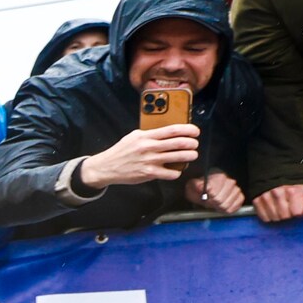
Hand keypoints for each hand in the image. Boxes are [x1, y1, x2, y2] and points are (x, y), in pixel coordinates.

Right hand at [79, 123, 198, 187]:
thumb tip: (169, 132)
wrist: (106, 167)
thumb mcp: (134, 136)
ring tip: (192, 155)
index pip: (173, 130)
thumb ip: (150, 134)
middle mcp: (149, 147)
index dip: (188, 129)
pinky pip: (171, 173)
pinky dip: (177, 172)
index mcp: (146, 136)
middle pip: (179, 143)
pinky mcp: (149, 173)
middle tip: (194, 144)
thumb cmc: (121, 151)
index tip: (195, 131)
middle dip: (192, 143)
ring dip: (190, 156)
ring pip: (179, 157)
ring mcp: (150, 161)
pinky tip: (175, 170)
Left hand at [188, 172, 245, 214]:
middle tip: (209, 202)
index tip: (204, 198)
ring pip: (226, 204)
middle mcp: (230, 181)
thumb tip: (201, 187)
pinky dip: (227, 209)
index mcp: (218, 175)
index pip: (213, 192)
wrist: (205, 191)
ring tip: (214, 204)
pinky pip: (235, 207)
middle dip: (212, 203)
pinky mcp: (240, 197)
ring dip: (218, 207)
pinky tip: (221, 207)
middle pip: (220, 199)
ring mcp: (236, 189)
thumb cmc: (199, 189)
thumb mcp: (192, 186)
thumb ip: (196, 185)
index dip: (207, 198)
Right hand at [254, 182, 302, 223]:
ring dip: (279, 217)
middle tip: (291, 209)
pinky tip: (274, 211)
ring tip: (282, 210)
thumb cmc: (301, 193)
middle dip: (289, 216)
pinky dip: (269, 217)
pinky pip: (264, 218)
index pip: (297, 213)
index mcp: (293, 191)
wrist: (284, 184)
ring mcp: (266, 196)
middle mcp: (278, 192)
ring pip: (274, 218)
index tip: (300, 209)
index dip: (300, 214)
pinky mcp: (257, 200)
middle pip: (284, 217)